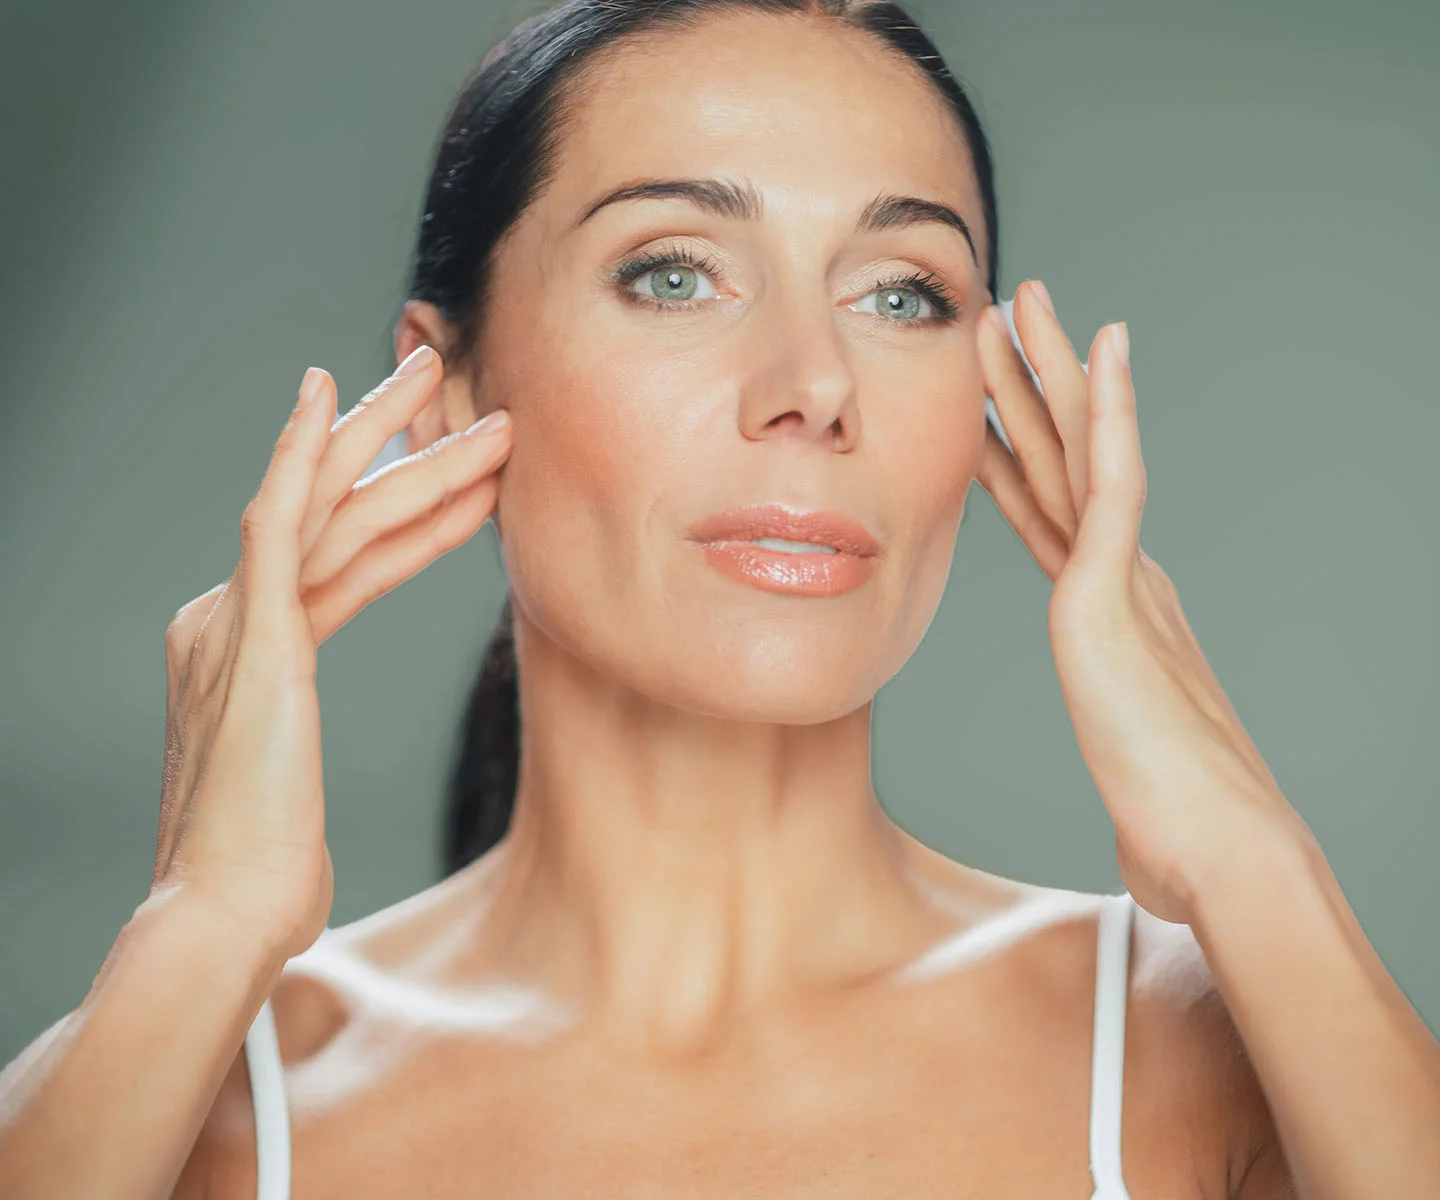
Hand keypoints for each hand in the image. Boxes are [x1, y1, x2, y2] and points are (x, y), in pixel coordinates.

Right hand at [151, 348, 511, 959]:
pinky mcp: (248, 633)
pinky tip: (329, 395)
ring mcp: (234, 620)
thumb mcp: (291, 784)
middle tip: (439, 373)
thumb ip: (289, 747)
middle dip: (391, 440)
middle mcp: (230, 620)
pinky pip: (276, 518)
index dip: (409, 513)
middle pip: (330, 512)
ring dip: (399, 444)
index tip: (463, 476)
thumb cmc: (267, 870)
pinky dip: (299, 452)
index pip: (343, 560)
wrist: (227, 912)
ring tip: (446, 380)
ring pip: (330, 508)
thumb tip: (294, 770)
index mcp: (247, 652)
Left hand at [974, 282, 1310, 925]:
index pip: (1047, 515)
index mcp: (1110, 614)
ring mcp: (1123, 580)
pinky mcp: (1120, 593)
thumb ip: (1118, 752)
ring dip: (1052, 372)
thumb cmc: (1176, 825)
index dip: (1015, 452)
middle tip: (1007, 311)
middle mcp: (1120, 580)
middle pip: (1063, 461)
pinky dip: (1109, 413)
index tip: (986, 404)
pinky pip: (1115, 481)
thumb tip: (1134, 809)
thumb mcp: (1120, 766)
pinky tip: (1101, 353)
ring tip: (1025, 302)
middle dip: (1030, 385)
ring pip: (1082, 450)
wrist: (1219, 851)